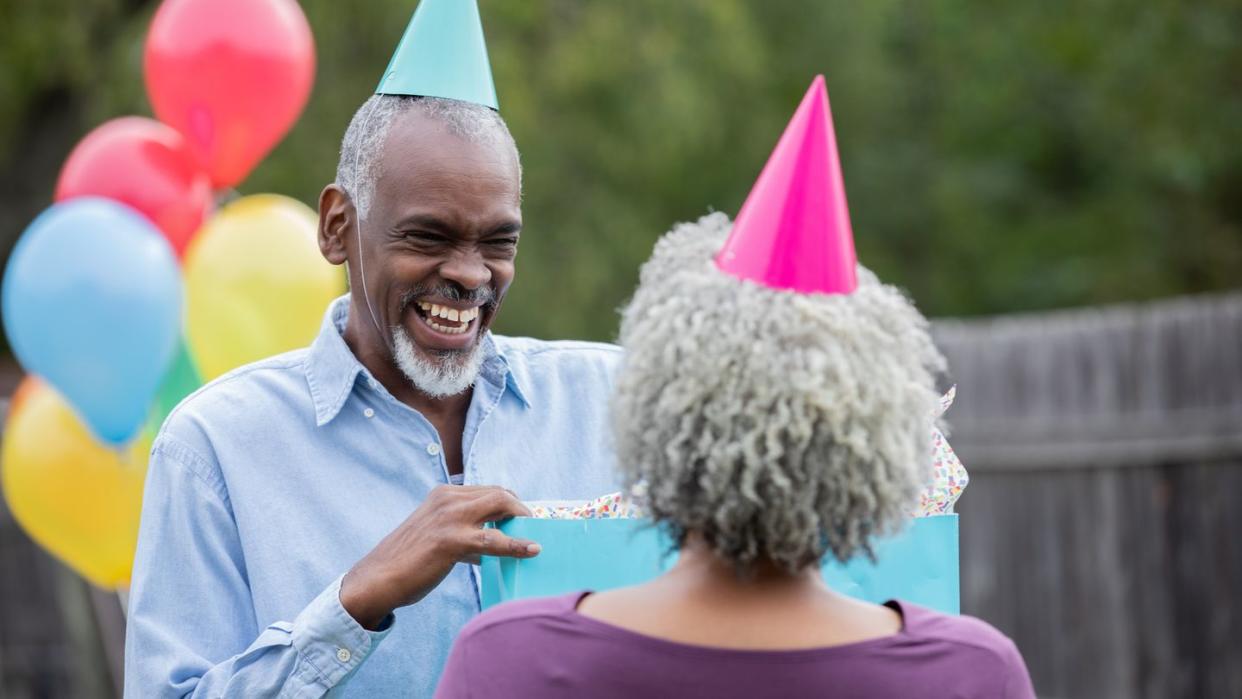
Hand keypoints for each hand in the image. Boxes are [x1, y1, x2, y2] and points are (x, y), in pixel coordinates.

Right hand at [339, 485, 537, 629]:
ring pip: (501, 505)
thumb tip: (493, 547)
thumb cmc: (408, 563)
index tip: (524, 519)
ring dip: (523, 519)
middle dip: (521, 509)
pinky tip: (532, 550)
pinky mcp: (451, 540)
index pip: (489, 490)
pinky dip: (517, 544)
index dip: (511, 503)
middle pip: (500, 493)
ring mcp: (450, 516)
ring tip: (535, 537)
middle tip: (533, 528)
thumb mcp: (437, 537)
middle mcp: (448, 498)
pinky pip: (494, 540)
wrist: (378, 579)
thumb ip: (465, 536)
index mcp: (443, 495)